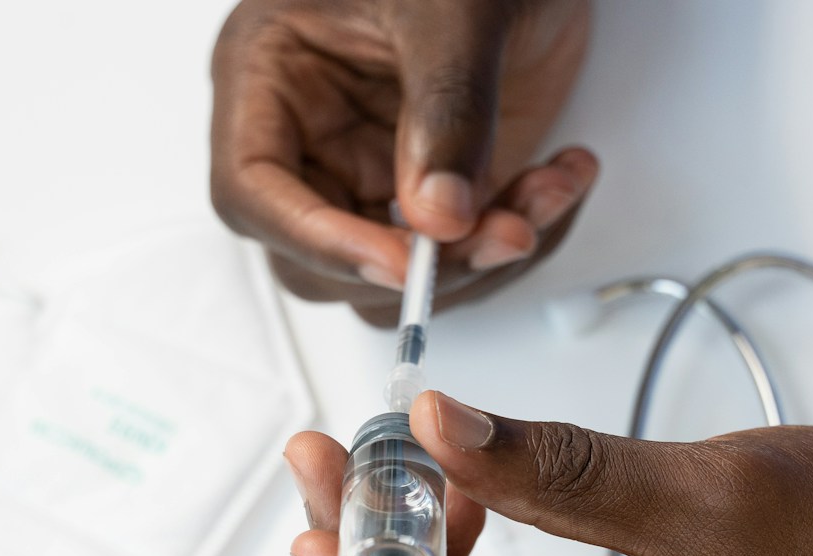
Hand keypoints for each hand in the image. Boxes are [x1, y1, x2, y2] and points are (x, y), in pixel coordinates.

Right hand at [211, 0, 596, 325]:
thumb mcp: (453, 11)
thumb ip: (446, 112)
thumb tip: (438, 216)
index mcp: (270, 74)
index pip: (252, 189)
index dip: (317, 238)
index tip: (398, 260)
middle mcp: (312, 133)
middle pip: (321, 256)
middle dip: (416, 265)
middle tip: (495, 234)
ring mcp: (374, 166)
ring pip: (398, 273)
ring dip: (480, 260)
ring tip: (546, 194)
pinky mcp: (436, 185)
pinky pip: (462, 252)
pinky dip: (518, 234)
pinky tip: (560, 183)